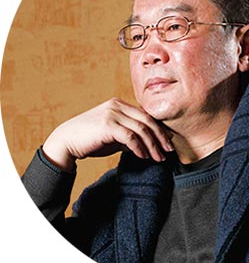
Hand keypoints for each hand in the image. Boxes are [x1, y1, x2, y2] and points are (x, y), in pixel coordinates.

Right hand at [42, 98, 174, 171]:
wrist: (65, 142)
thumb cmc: (90, 140)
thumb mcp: (114, 135)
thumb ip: (129, 135)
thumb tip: (149, 143)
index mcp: (120, 104)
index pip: (146, 115)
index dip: (159, 128)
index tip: (168, 141)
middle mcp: (117, 105)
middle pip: (147, 120)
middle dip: (161, 136)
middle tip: (169, 151)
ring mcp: (112, 113)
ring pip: (141, 129)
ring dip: (152, 145)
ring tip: (158, 158)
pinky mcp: (108, 124)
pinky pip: (130, 137)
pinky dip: (139, 148)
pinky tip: (143, 157)